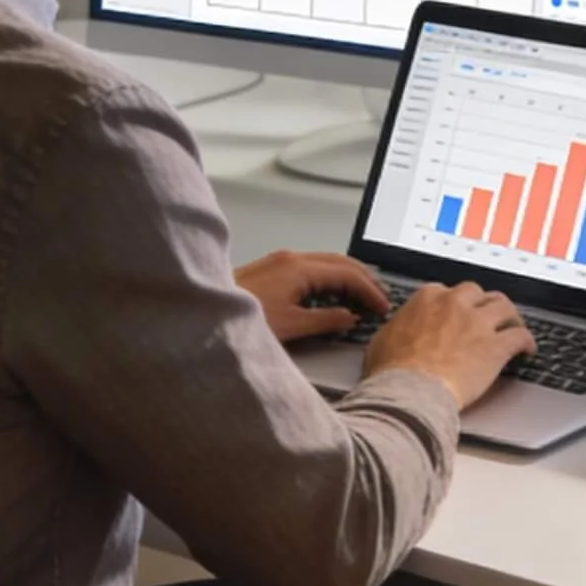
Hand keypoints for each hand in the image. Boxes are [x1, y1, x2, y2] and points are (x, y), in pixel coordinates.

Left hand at [234, 251, 389, 343]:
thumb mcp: (291, 326)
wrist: (203, 312)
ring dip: (349, 276)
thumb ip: (326, 320)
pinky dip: (331, 277)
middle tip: (380, 298)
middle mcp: (292, 259)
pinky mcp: (273, 268)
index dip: (370, 291)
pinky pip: (312, 266)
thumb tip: (349, 317)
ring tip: (363, 295)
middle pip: (341, 262)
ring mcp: (281, 261)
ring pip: (327, 261)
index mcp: (300, 268)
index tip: (382, 306)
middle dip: (365, 279)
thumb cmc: (239, 318)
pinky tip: (333, 292)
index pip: (348, 274)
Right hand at [364, 281, 535, 408]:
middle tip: (486, 314)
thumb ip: (398, 328)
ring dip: (510, 315)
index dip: (454, 303)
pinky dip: (526, 341)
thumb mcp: (383, 341)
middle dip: (483, 303)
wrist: (410, 392)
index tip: (456, 312)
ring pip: (504, 307)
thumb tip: (396, 332)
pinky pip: (519, 336)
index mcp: (427, 299)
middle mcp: (455, 304)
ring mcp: (478, 323)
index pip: (447, 291)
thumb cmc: (392, 372)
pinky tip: (527, 349)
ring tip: (513, 324)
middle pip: (478, 293)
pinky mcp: (496, 347)